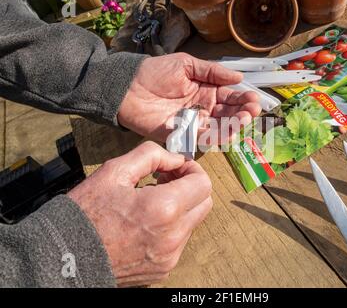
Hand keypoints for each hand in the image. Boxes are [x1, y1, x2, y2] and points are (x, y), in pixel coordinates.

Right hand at [68, 141, 211, 286]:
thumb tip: (176, 159)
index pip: (203, 184)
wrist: (64, 257)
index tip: (176, 168)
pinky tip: (146, 222)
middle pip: (204, 203)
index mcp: (163, 209)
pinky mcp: (163, 269)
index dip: (192, 170)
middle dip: (191, 187)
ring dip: (181, 207)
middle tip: (166, 180)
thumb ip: (152, 156)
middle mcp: (173, 236)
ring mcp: (169, 256)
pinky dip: (171, 228)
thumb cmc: (86, 212)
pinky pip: (179, 242)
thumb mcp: (114, 171)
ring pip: (192, 223)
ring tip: (152, 201)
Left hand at [118, 52, 260, 141]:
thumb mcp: (186, 64)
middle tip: (250, 112)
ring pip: (219, 128)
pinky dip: (214, 137)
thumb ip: (212, 71)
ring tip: (242, 121)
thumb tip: (239, 76)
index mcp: (207, 91)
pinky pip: (201, 138)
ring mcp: (194, 123)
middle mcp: (204, 109)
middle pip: (229, 115)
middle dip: (243, 114)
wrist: (128, 86)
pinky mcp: (182, 134)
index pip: (231, 97)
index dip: (244, 99)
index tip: (254, 100)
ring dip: (233, 126)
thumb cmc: (156, 72)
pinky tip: (225, 132)